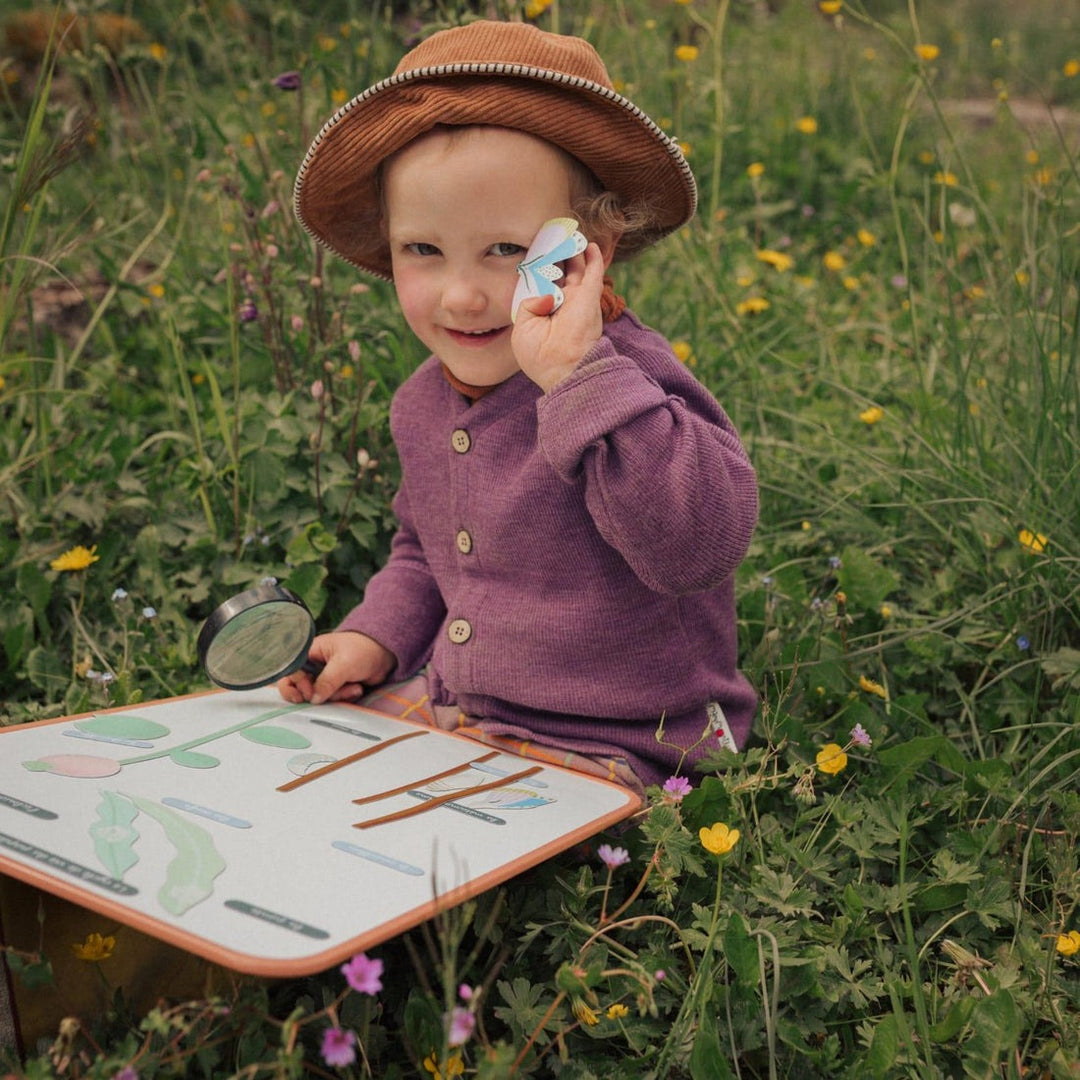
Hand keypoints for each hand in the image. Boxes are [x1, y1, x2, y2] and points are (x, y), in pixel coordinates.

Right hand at [277, 631, 394, 705]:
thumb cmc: (363, 650)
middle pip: (302, 687)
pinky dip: (344, 696)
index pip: (291, 672)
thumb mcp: (343, 664)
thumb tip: (313, 699)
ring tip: (354, 687)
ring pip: (320, 696)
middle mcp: (314, 666)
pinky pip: (333, 698)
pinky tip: (357, 688)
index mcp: (310, 653)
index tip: (308, 693)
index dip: (296, 685)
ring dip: (337, 695)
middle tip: (327, 697)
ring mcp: (325, 677)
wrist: (386, 654)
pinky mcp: (336, 686)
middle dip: (318, 694)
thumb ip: (326, 681)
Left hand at [512, 241, 605, 392]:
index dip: (536, 272)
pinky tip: (589, 245)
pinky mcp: (589, 296)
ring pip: (575, 270)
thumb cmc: (540, 356)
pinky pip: (593, 271)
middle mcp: (561, 305)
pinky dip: (593, 258)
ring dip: (572, 253)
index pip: (539, 287)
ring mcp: (576, 300)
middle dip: (554, 258)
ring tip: (567, 234)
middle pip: (557, 275)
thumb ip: (529, 305)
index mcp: (544, 314)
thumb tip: (546, 294)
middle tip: (550, 238)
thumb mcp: (523, 330)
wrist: (564, 368)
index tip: (531, 255)